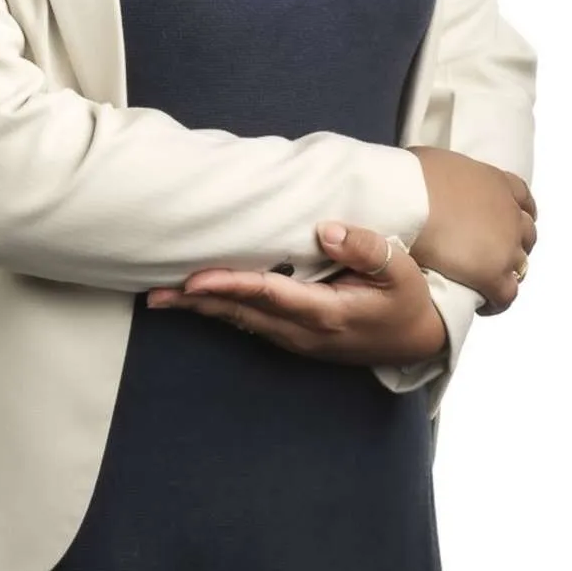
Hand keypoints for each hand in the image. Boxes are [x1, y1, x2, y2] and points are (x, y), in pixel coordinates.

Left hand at [146, 222, 447, 365]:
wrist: (416, 338)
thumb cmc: (406, 298)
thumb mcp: (400, 270)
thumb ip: (366, 248)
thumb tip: (326, 230)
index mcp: (327, 312)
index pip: (268, 295)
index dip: (230, 286)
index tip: (194, 281)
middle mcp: (303, 332)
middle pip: (241, 313)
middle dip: (197, 303)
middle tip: (155, 294)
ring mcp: (296, 340)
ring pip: (240, 322)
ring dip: (201, 310)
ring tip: (161, 298)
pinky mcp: (293, 338)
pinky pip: (250, 323)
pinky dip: (220, 311)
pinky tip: (197, 302)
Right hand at [408, 146, 536, 311]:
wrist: (408, 203)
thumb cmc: (413, 177)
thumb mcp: (434, 161)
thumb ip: (448, 172)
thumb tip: (433, 176)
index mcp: (496, 182)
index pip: (523, 197)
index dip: (519, 209)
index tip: (510, 218)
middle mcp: (509, 213)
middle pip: (526, 233)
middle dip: (514, 242)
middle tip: (491, 251)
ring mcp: (506, 245)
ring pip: (521, 265)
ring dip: (506, 271)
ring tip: (485, 280)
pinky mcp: (494, 275)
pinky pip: (507, 295)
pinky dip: (498, 300)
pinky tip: (482, 304)